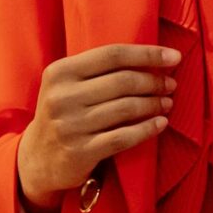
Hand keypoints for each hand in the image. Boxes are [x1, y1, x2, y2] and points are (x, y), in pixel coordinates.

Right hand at [15, 44, 178, 208]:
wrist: (38, 158)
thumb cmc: (64, 114)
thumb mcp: (68, 85)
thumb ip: (99, 70)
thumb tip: (153, 58)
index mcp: (60, 72)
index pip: (113, 54)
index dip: (148, 54)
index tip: (174, 57)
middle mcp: (62, 97)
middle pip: (123, 81)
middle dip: (154, 82)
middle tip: (171, 85)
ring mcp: (70, 125)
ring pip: (126, 108)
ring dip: (154, 104)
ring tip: (167, 103)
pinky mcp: (80, 151)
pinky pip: (124, 137)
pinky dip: (147, 129)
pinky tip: (161, 123)